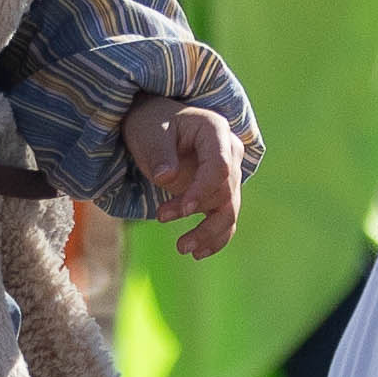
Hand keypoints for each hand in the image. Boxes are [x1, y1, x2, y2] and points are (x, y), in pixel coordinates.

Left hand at [130, 101, 245, 259]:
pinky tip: (198, 254)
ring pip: (229, 210)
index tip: (183, 211)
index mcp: (215, 131)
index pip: (220, 166)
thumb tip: (166, 178)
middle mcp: (229, 153)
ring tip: (183, 248)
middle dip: (197, 211)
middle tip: (160, 218)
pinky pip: (225, 219)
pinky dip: (215, 238)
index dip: (204, 190)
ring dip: (209, 233)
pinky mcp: (219, 193)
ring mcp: (227, 175)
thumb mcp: (148, 132)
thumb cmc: (151, 123)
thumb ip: (159, 153)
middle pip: (225, 191)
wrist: (154, 124)